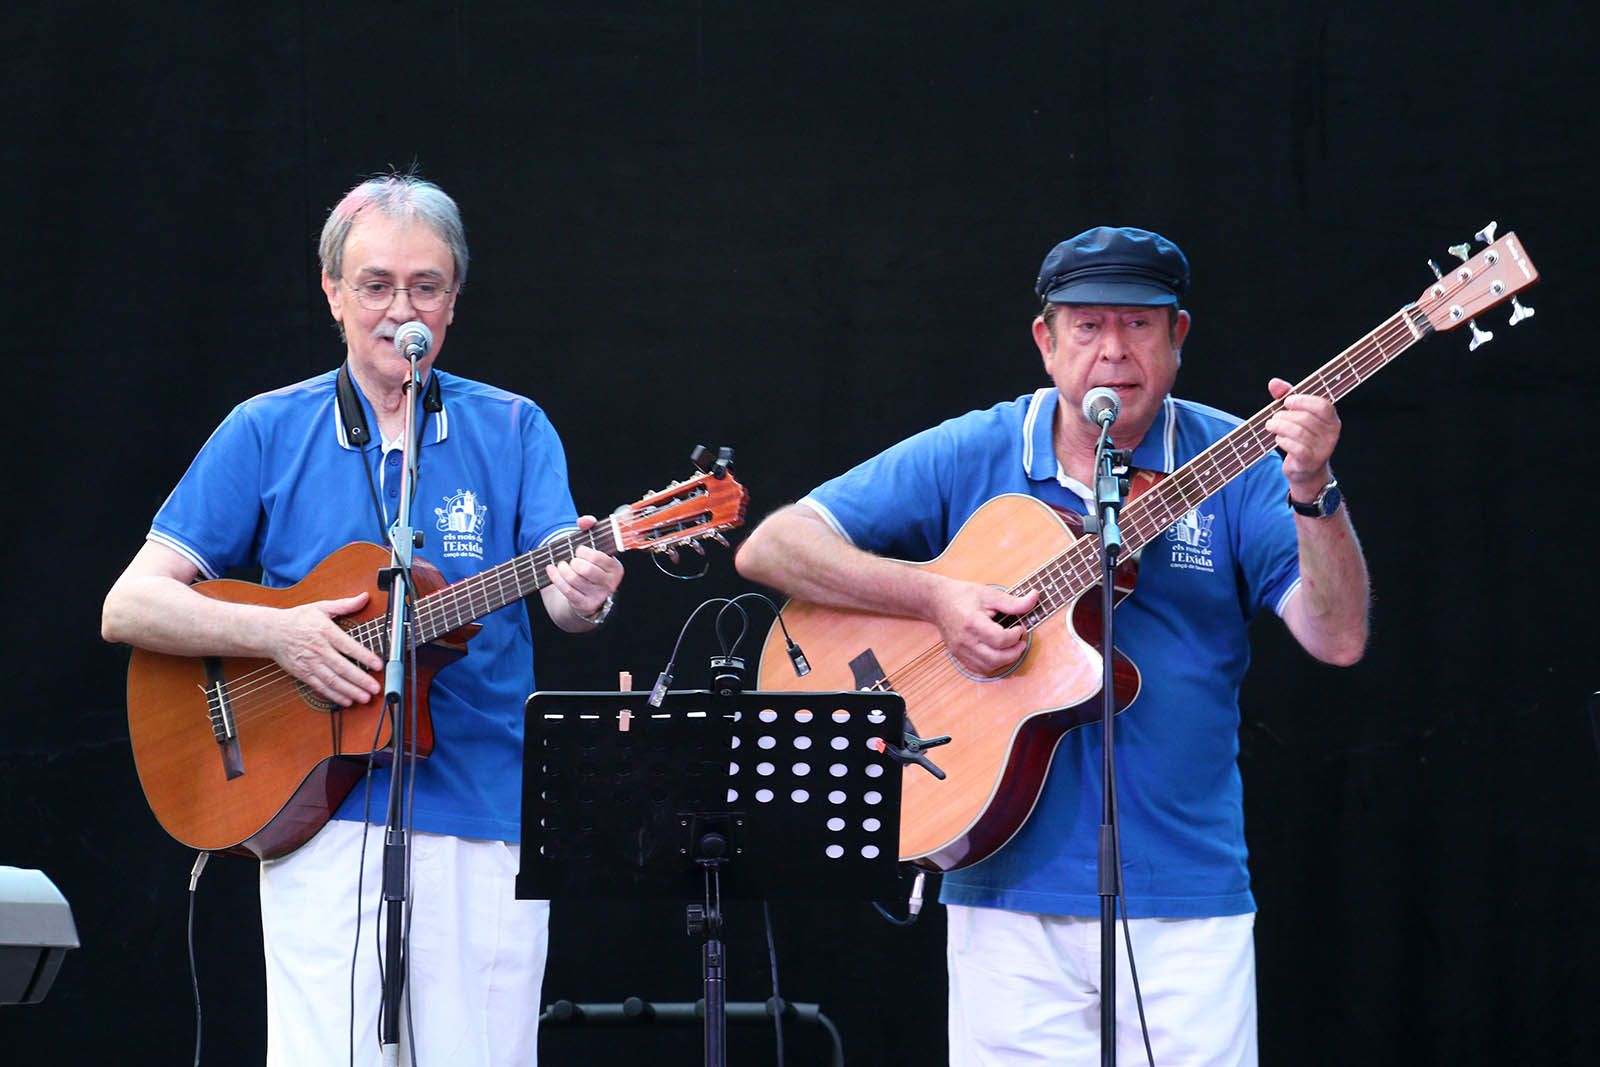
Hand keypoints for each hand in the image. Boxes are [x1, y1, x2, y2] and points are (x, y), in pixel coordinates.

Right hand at [265, 592, 382, 706]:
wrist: (272, 632)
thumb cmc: (298, 619)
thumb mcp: (321, 607)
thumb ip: (345, 604)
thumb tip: (364, 597)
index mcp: (325, 632)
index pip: (348, 646)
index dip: (364, 656)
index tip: (378, 664)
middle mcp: (318, 649)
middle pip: (342, 667)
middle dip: (360, 679)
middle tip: (375, 688)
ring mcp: (310, 663)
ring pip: (332, 680)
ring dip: (349, 690)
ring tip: (365, 697)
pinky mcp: (303, 673)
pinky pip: (320, 687)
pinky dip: (334, 695)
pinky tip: (347, 700)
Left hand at [546, 515, 624, 619]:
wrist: (589, 594)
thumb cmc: (592, 566)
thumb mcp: (594, 548)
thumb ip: (590, 529)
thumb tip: (584, 521)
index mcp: (616, 569)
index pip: (597, 557)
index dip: (583, 552)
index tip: (579, 550)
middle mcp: (610, 584)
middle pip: (585, 569)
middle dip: (573, 562)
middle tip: (572, 560)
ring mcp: (598, 597)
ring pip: (574, 579)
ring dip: (562, 569)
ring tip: (561, 565)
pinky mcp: (585, 605)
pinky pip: (567, 590)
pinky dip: (556, 578)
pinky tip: (551, 570)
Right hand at [930, 580, 1039, 675]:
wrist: (938, 601)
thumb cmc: (963, 595)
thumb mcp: (989, 594)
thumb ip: (1013, 602)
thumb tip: (1034, 598)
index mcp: (972, 622)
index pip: (999, 639)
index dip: (1015, 636)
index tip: (1020, 628)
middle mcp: (964, 640)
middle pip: (995, 658)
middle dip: (1014, 653)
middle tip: (1021, 642)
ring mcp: (959, 650)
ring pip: (988, 666)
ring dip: (1005, 660)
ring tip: (1012, 648)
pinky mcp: (958, 656)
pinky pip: (979, 668)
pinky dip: (993, 664)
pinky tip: (998, 653)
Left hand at [1265, 377, 1341, 498]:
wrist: (1306, 471)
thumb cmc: (1300, 437)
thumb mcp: (1295, 415)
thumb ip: (1286, 396)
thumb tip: (1274, 382)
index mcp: (1332, 420)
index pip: (1323, 406)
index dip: (1303, 401)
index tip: (1287, 401)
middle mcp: (1332, 434)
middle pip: (1305, 418)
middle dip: (1284, 416)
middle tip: (1274, 418)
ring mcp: (1323, 449)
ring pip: (1298, 432)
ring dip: (1280, 427)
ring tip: (1272, 426)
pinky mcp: (1311, 462)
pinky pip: (1295, 447)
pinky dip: (1283, 440)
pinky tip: (1279, 439)